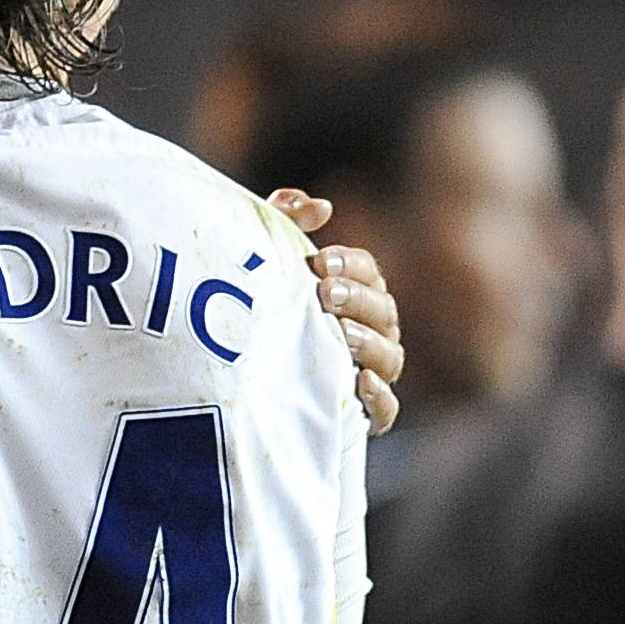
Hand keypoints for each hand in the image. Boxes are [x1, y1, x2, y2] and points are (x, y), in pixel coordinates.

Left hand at [269, 189, 403, 434]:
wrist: (234, 379)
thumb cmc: (257, 311)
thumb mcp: (264, 261)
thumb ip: (286, 222)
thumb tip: (319, 206)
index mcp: (354, 295)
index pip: (369, 273)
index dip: (352, 264)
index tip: (321, 261)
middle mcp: (369, 333)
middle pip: (384, 312)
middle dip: (358, 299)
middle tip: (324, 294)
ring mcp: (370, 375)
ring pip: (391, 358)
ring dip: (368, 343)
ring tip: (340, 333)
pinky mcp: (362, 417)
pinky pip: (387, 411)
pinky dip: (380, 398)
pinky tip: (360, 381)